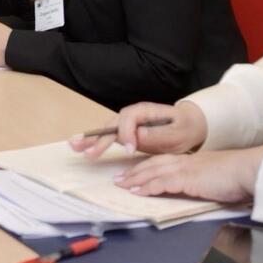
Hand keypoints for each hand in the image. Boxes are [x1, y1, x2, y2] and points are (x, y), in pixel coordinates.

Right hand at [70, 101, 208, 157]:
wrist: (188, 126)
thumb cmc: (184, 128)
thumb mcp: (177, 132)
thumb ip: (157, 134)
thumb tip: (137, 136)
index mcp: (145, 111)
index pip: (128, 119)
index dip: (126, 134)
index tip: (130, 150)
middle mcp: (132, 115)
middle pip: (111, 124)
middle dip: (98, 138)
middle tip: (88, 151)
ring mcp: (127, 124)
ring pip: (105, 130)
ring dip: (90, 139)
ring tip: (74, 146)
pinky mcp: (125, 134)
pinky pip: (107, 137)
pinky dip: (94, 142)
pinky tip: (79, 147)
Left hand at [115, 145, 262, 203]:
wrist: (250, 170)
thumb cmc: (239, 176)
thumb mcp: (215, 177)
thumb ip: (203, 181)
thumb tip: (197, 189)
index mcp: (192, 160)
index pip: (163, 161)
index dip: (147, 167)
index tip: (134, 173)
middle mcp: (185, 161)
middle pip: (153, 164)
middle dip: (134, 172)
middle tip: (118, 179)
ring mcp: (185, 168)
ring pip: (153, 172)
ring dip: (135, 179)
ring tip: (121, 186)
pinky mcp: (188, 178)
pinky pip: (162, 183)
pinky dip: (147, 187)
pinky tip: (137, 191)